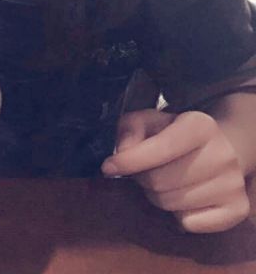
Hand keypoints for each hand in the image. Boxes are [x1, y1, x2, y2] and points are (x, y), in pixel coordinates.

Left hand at [101, 109, 249, 232]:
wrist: (221, 148)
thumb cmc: (175, 134)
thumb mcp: (149, 121)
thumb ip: (130, 129)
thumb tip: (122, 152)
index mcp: (200, 125)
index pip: (160, 148)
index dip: (129, 161)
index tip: (108, 167)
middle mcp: (222, 154)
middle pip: (160, 182)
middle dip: (142, 178)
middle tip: (144, 171)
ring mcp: (233, 184)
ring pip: (171, 204)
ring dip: (157, 196)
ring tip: (164, 181)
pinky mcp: (238, 210)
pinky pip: (189, 224)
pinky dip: (177, 215)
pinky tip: (182, 197)